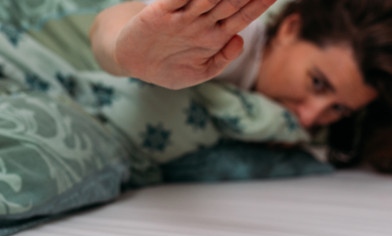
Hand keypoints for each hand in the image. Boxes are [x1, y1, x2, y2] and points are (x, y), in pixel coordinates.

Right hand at [113, 0, 275, 88]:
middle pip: (230, 1)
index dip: (259, 4)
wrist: (132, 62)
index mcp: (215, 36)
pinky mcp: (160, 12)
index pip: (243, 16)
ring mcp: (182, 15)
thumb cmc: (167, 67)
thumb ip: (222, 59)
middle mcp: (201, 21)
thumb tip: (241, 41)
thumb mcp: (199, 72)